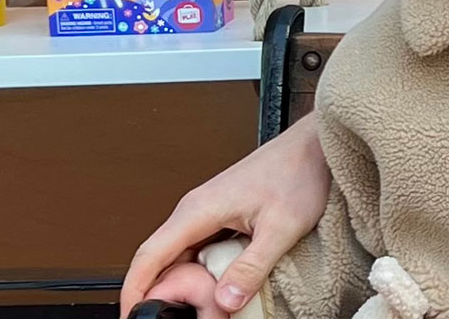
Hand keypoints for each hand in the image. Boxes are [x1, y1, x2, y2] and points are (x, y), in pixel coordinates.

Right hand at [120, 116, 332, 314]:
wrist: (315, 146)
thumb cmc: (300, 172)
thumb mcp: (280, 227)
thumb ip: (252, 267)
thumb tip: (226, 299)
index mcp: (199, 209)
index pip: (149, 255)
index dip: (134, 289)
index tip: (132, 314)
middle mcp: (197, 209)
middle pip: (161, 258)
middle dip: (161, 290)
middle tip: (176, 313)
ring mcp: (208, 211)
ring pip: (181, 254)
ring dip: (184, 281)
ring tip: (198, 304)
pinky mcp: (223, 214)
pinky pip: (200, 247)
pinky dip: (201, 269)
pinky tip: (218, 283)